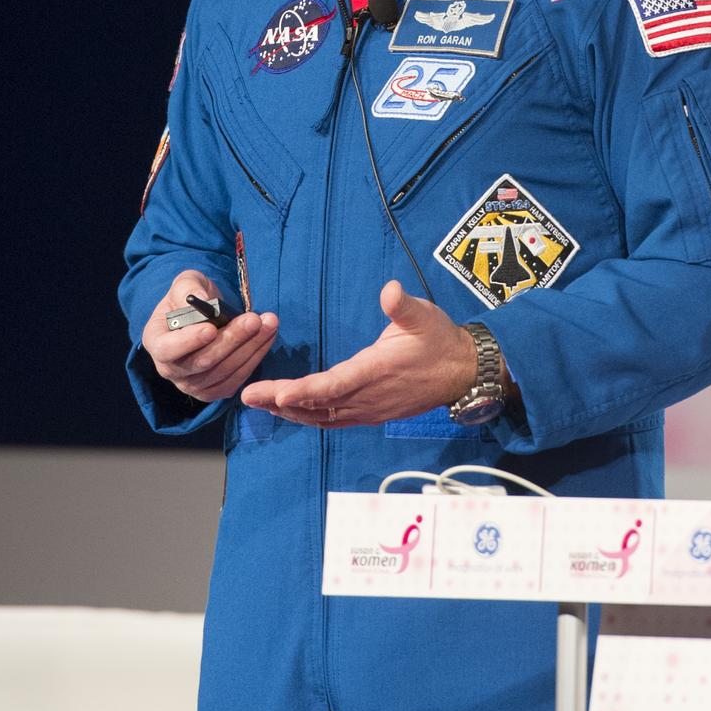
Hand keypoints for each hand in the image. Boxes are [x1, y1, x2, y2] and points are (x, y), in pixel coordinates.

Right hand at [141, 270, 278, 402]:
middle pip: (202, 362)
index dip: (189, 341)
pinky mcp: (213, 390)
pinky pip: (236, 380)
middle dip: (232, 339)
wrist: (203, 315)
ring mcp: (191, 384)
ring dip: (250, 347)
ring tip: (268, 323)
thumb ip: (189, 287)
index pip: (168, 349)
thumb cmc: (191, 298)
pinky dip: (255, 358)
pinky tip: (267, 337)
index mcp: (155, 342)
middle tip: (254, 319)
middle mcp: (169, 369)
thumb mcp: (186, 282)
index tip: (211, 329)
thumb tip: (201, 299)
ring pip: (224, 372)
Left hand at [241, 280, 476, 426]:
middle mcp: (368, 396)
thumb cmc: (440, 339)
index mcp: (376, 371)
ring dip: (289, 411)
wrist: (462, 372)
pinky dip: (307, 417)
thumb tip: (389, 290)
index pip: (333, 385)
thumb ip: (403, 305)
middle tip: (247, 395)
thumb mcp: (425, 315)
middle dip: (280, 401)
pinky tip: (291, 411)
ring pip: (321, 417)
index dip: (304, 391)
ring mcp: (369, 409)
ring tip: (259, 402)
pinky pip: (332, 420)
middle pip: (317, 405)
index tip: (276, 392)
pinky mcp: (370, 413)